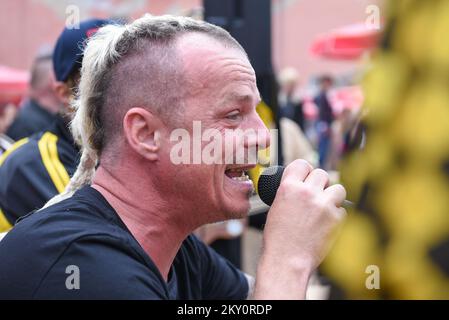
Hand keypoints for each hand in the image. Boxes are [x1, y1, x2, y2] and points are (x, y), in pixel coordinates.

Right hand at [254, 159, 345, 298]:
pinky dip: (337, 216)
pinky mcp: (337, 219)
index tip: (307, 177)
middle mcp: (307, 192)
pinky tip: (326, 225)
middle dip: (320, 184)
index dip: (305, 171)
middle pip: (322, 174)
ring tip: (325, 209)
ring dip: (333, 197)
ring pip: (338, 188)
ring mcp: (324, 205)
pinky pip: (343, 209)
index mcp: (288, 187)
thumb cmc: (278, 239)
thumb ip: (290, 192)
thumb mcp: (276, 207)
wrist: (287, 261)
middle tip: (316, 196)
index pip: (302, 164)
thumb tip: (302, 186)